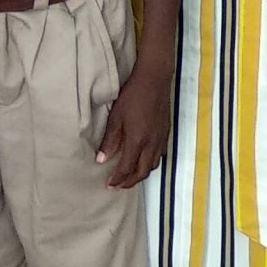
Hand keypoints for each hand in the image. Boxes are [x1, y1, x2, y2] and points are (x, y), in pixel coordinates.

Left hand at [96, 66, 169, 188]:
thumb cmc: (133, 96)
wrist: (154, 80)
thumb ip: (110, 140)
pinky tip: (143, 160)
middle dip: (130, 182)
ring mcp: (160, 138)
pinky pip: (160, 155)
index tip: (109, 185)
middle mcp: (151, 143)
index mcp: (137, 140)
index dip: (117, 179)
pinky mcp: (166, 132)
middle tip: (118, 186)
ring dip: (141, 174)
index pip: (127, 168)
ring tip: (130, 176)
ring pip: (153, 165)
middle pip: (142, 172)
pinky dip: (150, 163)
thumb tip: (101, 160)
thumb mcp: (116, 117)